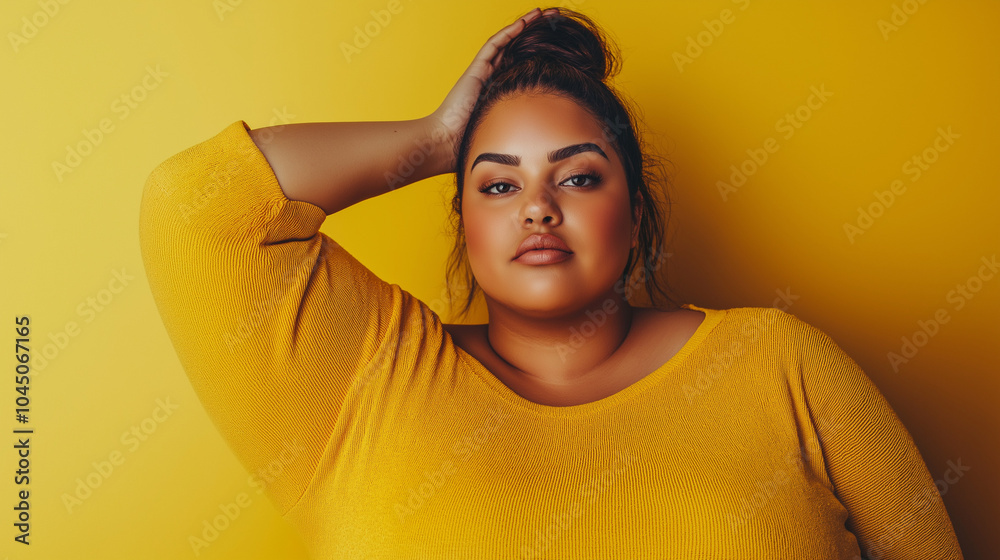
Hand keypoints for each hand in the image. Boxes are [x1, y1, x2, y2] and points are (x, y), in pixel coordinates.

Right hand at [424, 7, 557, 170]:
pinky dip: (510, 32)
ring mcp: (481, 72)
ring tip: (544, 13)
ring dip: (525, 25)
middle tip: (554, 20)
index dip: (536, 52)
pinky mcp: (476, 70)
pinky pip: (495, 45)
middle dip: (535, 33)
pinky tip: (526, 22)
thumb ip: (521, 130)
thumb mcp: (505, 133)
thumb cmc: (470, 144)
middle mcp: (489, 78)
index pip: (520, 65)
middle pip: (515, 49)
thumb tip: (547, 139)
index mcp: (497, 92)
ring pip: (507, 42)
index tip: (556, 45)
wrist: (445, 143)